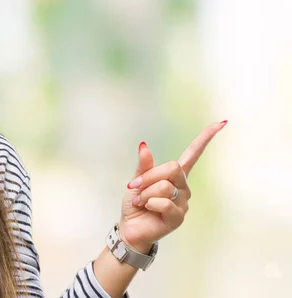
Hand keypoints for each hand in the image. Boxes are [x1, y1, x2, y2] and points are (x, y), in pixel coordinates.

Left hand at [118, 121, 226, 252]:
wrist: (130, 228)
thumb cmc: (136, 204)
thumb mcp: (137, 181)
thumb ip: (143, 166)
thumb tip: (144, 145)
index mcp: (175, 175)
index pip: (193, 154)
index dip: (205, 138)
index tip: (221, 123)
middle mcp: (183, 186)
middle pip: (172, 168)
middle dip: (149, 177)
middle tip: (135, 187)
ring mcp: (183, 202)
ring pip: (165, 186)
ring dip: (146, 193)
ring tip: (140, 201)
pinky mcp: (179, 217)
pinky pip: (164, 203)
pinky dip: (150, 203)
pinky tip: (148, 209)